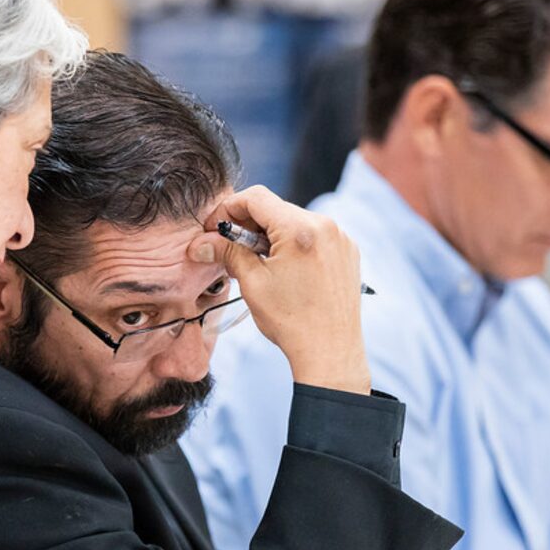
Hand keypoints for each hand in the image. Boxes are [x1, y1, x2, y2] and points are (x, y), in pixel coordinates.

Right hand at [189, 185, 370, 393]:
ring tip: (258, 262)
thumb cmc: (291, 322)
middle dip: (248, 223)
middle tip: (229, 247)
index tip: (214, 227)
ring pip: (294, 220)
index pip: (256, 198)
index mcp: (299, 230)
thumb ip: (228, 253)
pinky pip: (314, 234)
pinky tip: (283, 268)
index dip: (228, 208)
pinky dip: (293, 243)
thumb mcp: (253, 284)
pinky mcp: (347, 251)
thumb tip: (201, 242)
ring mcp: (340, 238)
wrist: (330, 351)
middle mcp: (325, 226)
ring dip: (271, 233)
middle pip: (275, 208)